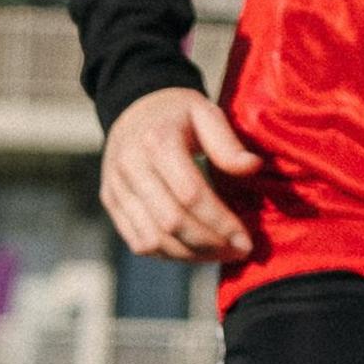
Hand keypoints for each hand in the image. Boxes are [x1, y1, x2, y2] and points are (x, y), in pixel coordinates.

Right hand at [97, 81, 266, 267]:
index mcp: (157, 140)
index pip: (191, 194)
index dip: (220, 222)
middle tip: (239, 251)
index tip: (246, 239)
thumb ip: (227, 142)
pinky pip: (138, 242)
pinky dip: (168, 254)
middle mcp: (130, 165)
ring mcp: (116, 186)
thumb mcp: (206, 113)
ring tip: (220, 253)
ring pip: (153, 239)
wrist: (134, 109)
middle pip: (171, 222)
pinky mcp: (110, 202)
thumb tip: (252, 167)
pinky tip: (195, 251)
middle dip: (209, 244)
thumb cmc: (178, 113)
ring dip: (190, 255)